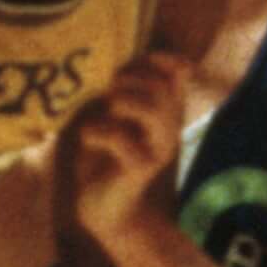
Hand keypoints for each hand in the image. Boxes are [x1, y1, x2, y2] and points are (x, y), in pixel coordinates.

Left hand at [68, 55, 186, 235]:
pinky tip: (88, 136)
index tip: (129, 66)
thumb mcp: (112, 115)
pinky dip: (98, 132)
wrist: (102, 207)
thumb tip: (119, 59)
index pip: (178, 72)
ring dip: (122, 102)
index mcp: (165, 111)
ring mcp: (158, 150)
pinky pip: (123, 140)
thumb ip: (121, 88)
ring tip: (105, 113)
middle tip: (107, 95)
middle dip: (130, 81)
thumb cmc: (103, 157)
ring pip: (155, 110)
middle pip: (163, 87)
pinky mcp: (140, 169)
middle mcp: (169, 129)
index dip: (158, 59)